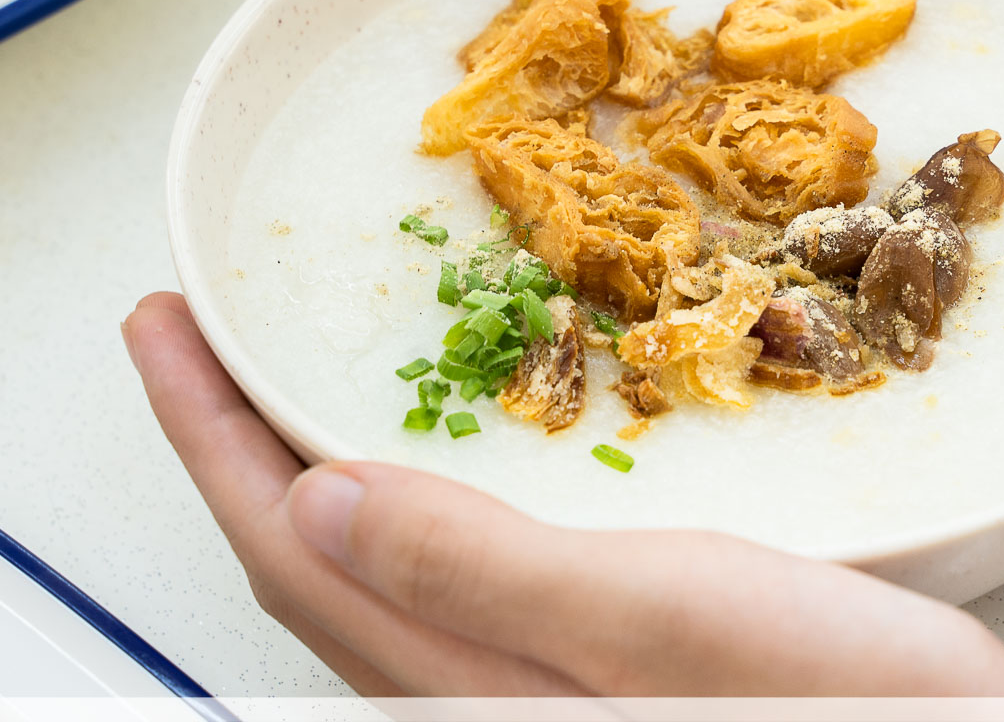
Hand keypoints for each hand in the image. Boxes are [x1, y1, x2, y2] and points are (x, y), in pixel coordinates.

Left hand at [122, 293, 1003, 695]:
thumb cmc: (834, 704)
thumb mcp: (657, 617)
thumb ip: (482, 572)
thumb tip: (314, 501)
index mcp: (478, 685)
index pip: (292, 551)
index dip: (208, 436)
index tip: (163, 326)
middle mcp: (486, 692)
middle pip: (314, 563)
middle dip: (238, 443)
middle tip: (200, 336)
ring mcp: (537, 681)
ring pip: (379, 567)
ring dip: (313, 463)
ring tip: (281, 380)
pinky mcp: (595, 659)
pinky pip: (452, 567)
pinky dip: (412, 493)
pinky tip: (429, 457)